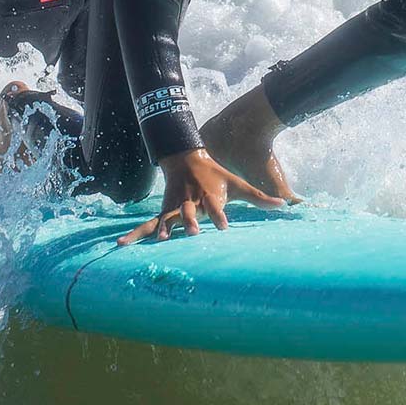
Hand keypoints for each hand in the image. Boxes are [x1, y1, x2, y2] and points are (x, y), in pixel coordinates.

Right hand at [117, 149, 286, 243]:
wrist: (186, 159)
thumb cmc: (215, 176)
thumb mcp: (237, 183)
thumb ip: (259, 198)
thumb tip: (284, 205)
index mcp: (209, 195)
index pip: (216, 206)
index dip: (220, 214)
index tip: (224, 225)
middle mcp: (191, 201)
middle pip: (190, 212)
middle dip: (192, 221)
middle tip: (194, 232)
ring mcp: (175, 206)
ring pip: (167, 218)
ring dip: (163, 229)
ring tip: (159, 240)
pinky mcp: (163, 211)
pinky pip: (149, 224)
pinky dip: (136, 234)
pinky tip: (121, 245)